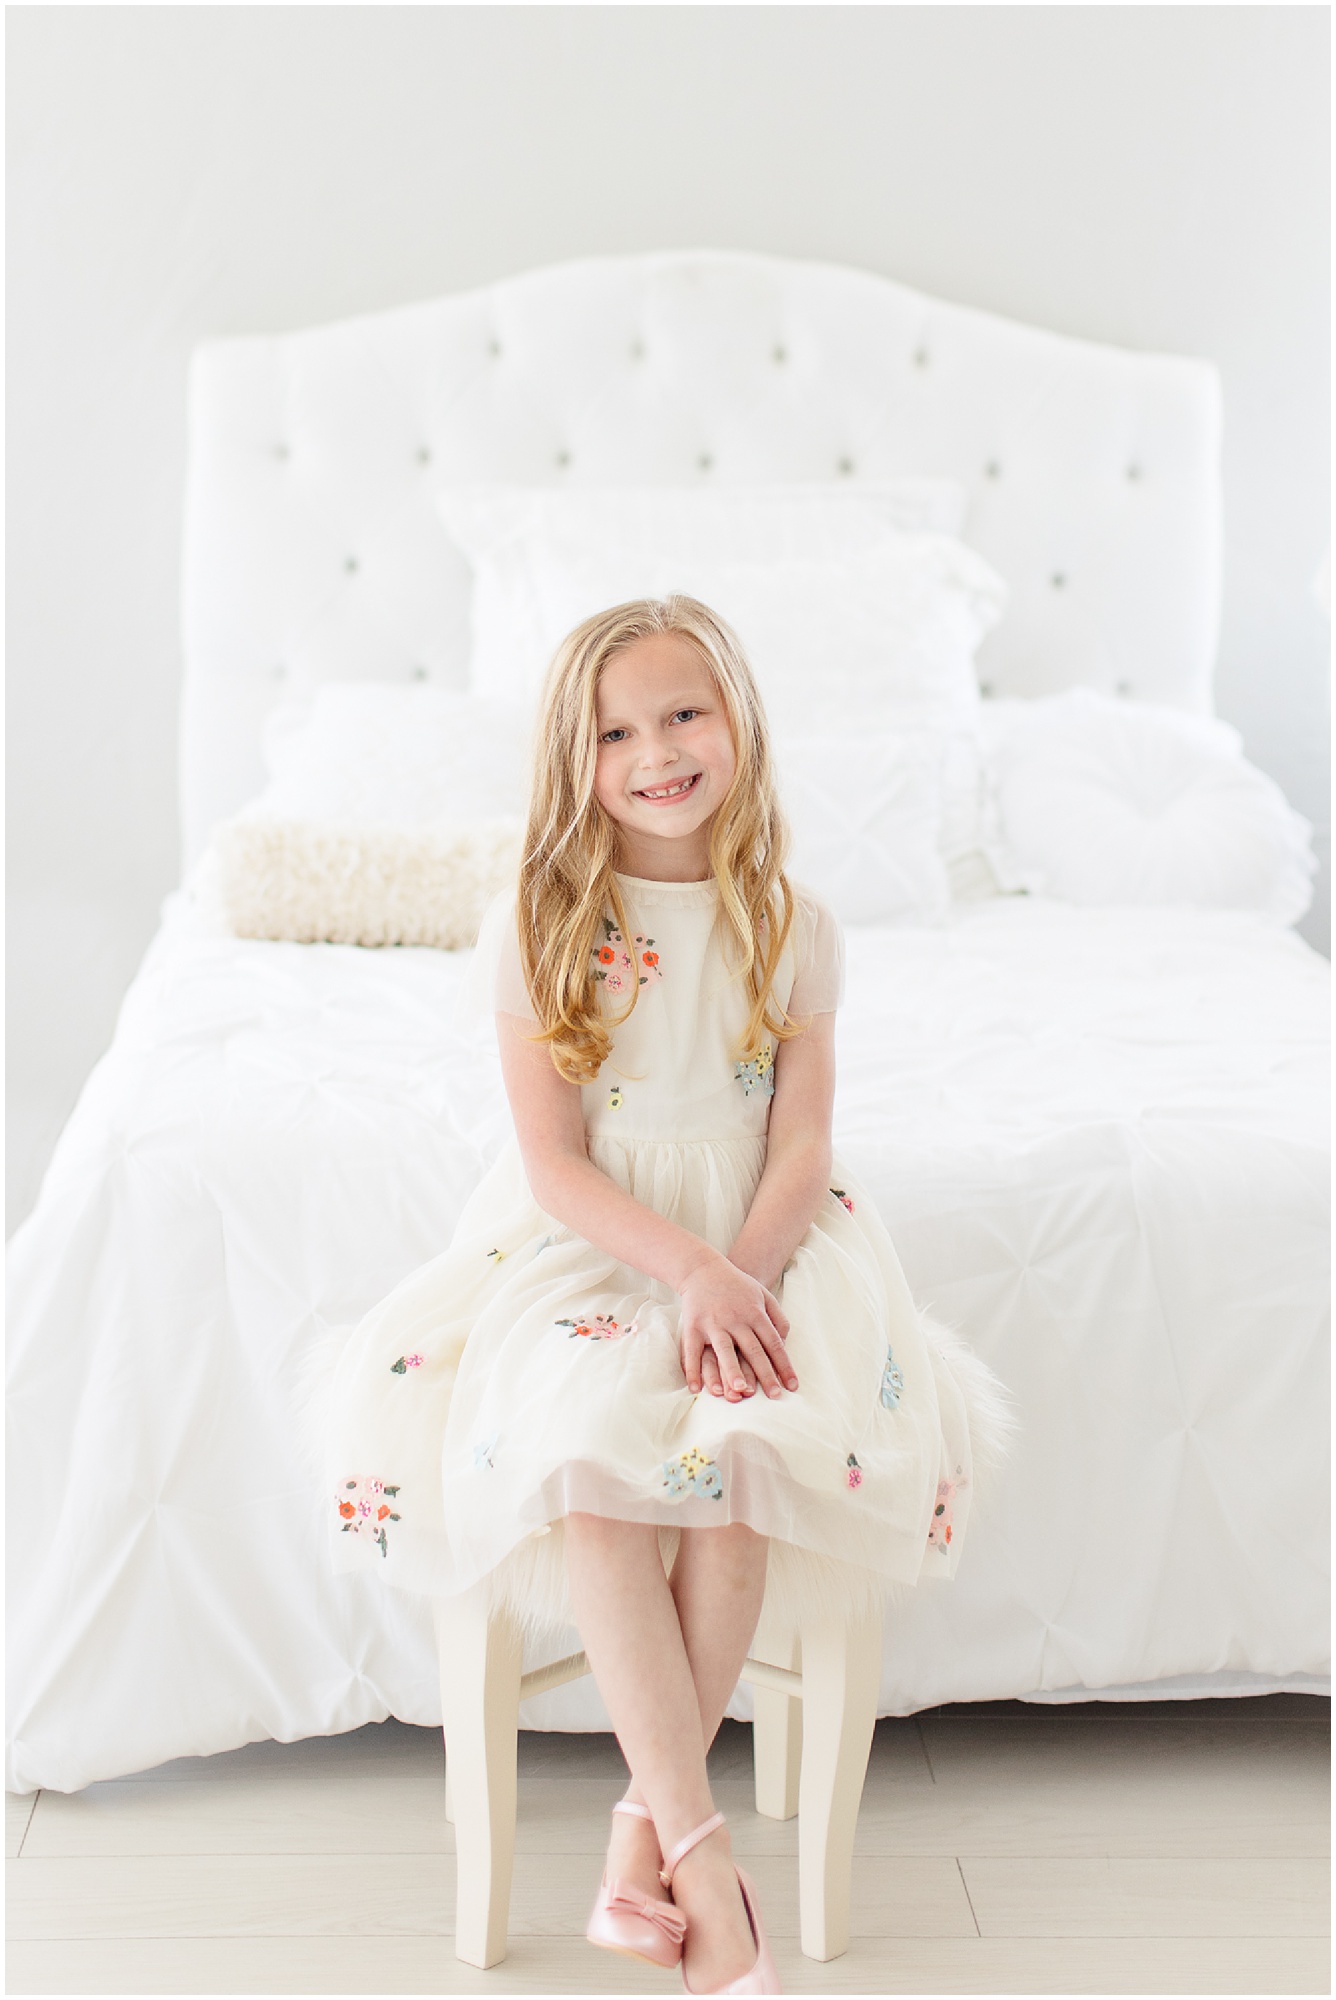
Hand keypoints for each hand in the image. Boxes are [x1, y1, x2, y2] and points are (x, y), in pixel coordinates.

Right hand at [678, 1256, 797, 1401]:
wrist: (703, 1268)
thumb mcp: (763, 1295)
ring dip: (732, 1371)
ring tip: (739, 1391)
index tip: (792, 1386)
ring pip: (724, 1350)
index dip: (784, 1365)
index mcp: (755, 1313)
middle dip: (765, 1374)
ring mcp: (713, 1323)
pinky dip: (692, 1371)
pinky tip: (695, 1389)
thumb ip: (777, 1318)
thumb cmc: (737, 1286)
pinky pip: (692, 1351)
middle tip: (774, 1396)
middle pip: (753, 1350)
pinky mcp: (692, 1326)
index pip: (774, 1343)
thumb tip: (785, 1342)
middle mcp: (736, 1319)